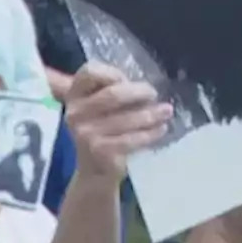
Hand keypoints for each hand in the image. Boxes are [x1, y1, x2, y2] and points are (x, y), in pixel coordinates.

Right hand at [66, 62, 172, 186]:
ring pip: (127, 118)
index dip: (111, 72)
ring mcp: (86, 134)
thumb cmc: (103, 128)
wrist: (94, 170)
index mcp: (74, 95)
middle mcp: (75, 113)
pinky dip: (150, 133)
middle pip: (113, 95)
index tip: (126, 78)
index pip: (89, 72)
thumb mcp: (100, 105)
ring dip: (151, 114)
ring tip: (166, 111)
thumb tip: (144, 84)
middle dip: (139, 92)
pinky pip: (132, 139)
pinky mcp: (100, 152)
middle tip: (154, 94)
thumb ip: (113, 88)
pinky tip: (161, 129)